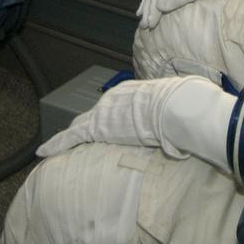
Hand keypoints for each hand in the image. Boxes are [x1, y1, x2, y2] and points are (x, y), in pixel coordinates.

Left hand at [37, 75, 233, 170]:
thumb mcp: (185, 106)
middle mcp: (116, 98)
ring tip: (53, 147)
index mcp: (135, 92)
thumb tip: (200, 118)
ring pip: (80, 126)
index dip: (109, 119)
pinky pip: (71, 137)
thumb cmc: (188, 105)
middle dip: (85, 126)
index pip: (116, 108)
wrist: (180, 108)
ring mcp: (104, 112)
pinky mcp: (97, 127)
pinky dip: (56, 144)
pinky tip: (43, 152)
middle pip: (95, 115)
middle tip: (75, 136)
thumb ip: (184, 113)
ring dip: (69, 137)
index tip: (107, 127)